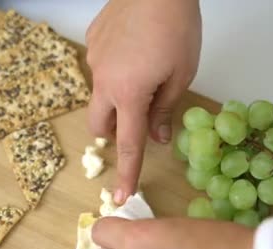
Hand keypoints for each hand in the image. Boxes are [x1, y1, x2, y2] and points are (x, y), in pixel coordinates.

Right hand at [85, 0, 201, 203]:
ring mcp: (94, 59)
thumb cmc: (176, 28)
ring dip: (115, 100)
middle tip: (138, 122)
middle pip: (99, 124)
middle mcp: (103, 80)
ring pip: (99, 94)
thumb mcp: (180, 76)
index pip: (128, 145)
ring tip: (141, 75)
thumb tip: (156, 136)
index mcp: (127, 94)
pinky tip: (134, 51)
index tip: (121, 195)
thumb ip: (164, 110)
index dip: (126, 173)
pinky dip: (115, 71)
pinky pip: (101, 67)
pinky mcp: (92, 40)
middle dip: (115, 132)